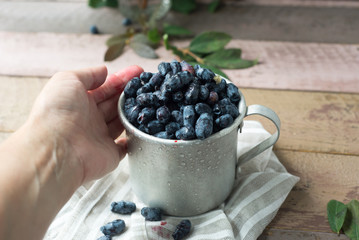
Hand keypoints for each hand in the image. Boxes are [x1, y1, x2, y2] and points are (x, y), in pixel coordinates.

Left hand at [29, 65, 142, 183]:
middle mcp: (89, 119)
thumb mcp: (68, 80)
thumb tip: (104, 71)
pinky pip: (125, 147)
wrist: (57, 149)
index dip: (121, 79)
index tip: (137, 72)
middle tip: (147, 84)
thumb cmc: (57, 112)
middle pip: (115, 103)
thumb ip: (88, 74)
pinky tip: (141, 129)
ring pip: (122, 122)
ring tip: (150, 101)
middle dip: (130, 93)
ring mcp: (100, 137)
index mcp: (80, 102)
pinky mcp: (109, 154)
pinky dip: (132, 140)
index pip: (105, 88)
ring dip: (134, 112)